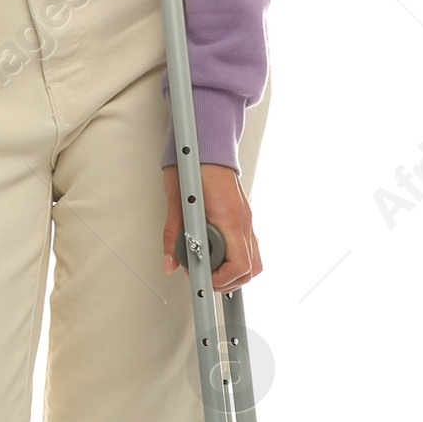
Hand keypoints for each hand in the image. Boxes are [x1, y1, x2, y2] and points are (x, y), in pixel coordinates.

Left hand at [161, 161, 260, 291]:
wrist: (206, 141)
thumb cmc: (193, 164)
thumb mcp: (176, 201)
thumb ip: (172, 235)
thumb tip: (170, 262)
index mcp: (228, 218)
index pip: (239, 265)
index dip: (221, 280)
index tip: (201, 278)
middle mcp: (242, 220)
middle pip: (251, 268)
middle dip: (228, 280)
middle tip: (204, 275)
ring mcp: (245, 218)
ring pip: (253, 258)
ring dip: (232, 269)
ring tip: (208, 264)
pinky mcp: (242, 215)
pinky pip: (247, 244)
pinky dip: (233, 255)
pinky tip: (214, 250)